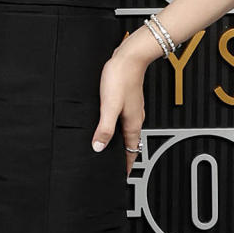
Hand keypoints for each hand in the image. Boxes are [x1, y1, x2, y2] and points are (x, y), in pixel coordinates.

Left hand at [91, 34, 148, 174]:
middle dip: (123, 155)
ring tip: (110, 148)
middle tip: (115, 165)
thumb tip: (98, 147)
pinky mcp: (127, 99)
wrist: (129, 57)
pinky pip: (123, 119)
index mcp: (132, 123)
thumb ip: (104, 127)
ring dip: (121, 141)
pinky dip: (117, 127)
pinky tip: (108, 122)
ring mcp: (132, 108)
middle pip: (130, 143)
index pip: (131, 151)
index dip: (126, 165)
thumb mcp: (109, 106)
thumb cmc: (120, 78)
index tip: (122, 176)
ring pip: (127, 131)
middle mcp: (135, 118)